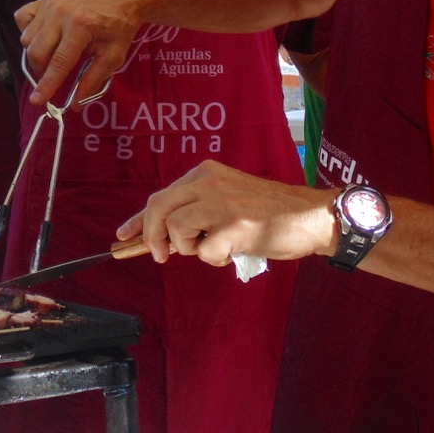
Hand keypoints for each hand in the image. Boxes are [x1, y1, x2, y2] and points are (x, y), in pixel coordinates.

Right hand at [14, 0, 142, 107]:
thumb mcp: (113, 57)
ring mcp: (49, 4)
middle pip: (36, 52)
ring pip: (27, 39)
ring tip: (52, 55)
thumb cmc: (118, 28)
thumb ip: (92, 80)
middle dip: (41, 72)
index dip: (46, 85)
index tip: (36, 101)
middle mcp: (60, 14)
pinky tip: (42, 37)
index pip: (58, 63)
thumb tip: (73, 105)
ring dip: (35, 54)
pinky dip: (27, 32)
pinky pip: (22, 19)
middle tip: (52, 77)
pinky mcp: (44, 0)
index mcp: (81, 27)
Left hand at [116, 160, 335, 266]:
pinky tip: (233, 252)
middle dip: (151, 236)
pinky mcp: (234, 227)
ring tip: (214, 247)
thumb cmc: (268, 212)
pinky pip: (205, 252)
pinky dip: (214, 259)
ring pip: (176, 230)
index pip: (159, 196)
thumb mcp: (226, 197)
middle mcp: (208, 182)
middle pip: (158, 208)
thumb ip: (195, 210)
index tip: (123, 236)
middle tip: (160, 255)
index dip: (138, 219)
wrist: (310, 216)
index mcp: (204, 174)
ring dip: (190, 248)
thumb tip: (160, 236)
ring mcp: (220, 203)